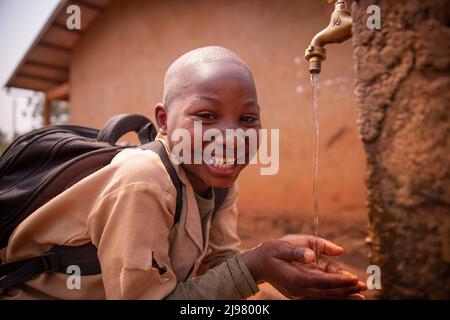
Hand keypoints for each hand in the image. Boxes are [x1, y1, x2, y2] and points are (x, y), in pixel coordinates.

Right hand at [241, 235, 366, 298]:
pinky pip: (320, 296)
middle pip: (326, 293)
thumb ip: (298, 250)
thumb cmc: (270, 252)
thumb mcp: (282, 245)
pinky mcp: (301, 292)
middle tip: (364, 287)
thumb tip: (312, 254)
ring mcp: (299, 293)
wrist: (257, 264)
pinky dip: (334, 296)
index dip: (338, 281)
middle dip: (345, 291)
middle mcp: (298, 289)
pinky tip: (345, 295)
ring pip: (324, 297)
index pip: (321, 281)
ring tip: (360, 295)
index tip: (354, 278)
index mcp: (294, 277)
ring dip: (342, 296)